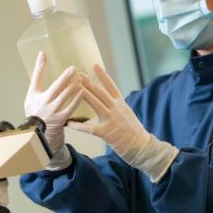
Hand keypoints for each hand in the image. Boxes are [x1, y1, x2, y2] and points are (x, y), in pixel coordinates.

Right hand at [24, 51, 83, 153]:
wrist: (38, 132)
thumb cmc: (36, 108)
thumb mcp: (33, 93)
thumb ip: (38, 75)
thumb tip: (42, 53)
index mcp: (34, 96)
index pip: (36, 78)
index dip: (40, 66)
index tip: (45, 54)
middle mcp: (42, 103)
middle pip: (54, 88)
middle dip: (65, 78)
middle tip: (74, 69)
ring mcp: (52, 112)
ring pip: (64, 97)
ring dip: (74, 87)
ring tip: (81, 78)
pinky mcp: (61, 119)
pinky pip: (71, 107)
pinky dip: (77, 99)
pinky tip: (84, 91)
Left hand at [69, 65, 177, 182]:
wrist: (142, 147)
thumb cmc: (136, 133)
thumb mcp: (129, 116)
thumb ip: (119, 108)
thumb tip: (112, 101)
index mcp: (122, 105)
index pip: (112, 86)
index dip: (103, 75)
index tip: (95, 65)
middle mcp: (117, 109)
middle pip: (101, 93)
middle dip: (89, 82)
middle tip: (79, 74)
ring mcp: (112, 120)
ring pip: (96, 104)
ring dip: (84, 95)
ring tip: (74, 88)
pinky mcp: (107, 133)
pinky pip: (90, 128)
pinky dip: (79, 127)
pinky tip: (70, 124)